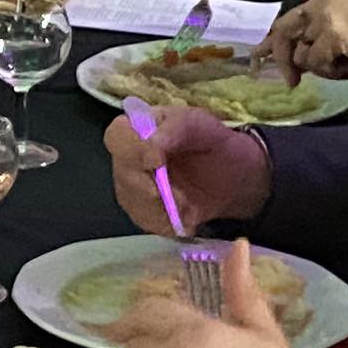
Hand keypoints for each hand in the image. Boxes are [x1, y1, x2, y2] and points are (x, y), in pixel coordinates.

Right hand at [105, 104, 268, 235]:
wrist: (230, 176)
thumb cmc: (211, 143)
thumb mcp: (200, 125)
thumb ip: (176, 129)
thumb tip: (152, 143)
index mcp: (137, 128)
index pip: (117, 136)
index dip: (132, 150)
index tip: (157, 161)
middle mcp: (127, 158)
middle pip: (122, 173)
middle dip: (151, 187)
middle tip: (179, 194)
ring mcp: (131, 187)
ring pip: (133, 201)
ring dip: (163, 208)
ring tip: (188, 204)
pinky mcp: (142, 212)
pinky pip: (146, 221)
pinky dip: (168, 222)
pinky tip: (185, 215)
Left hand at [265, 0, 347, 85]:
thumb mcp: (341, 34)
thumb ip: (315, 39)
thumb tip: (289, 59)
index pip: (288, 18)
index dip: (272, 40)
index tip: (259, 56)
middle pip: (284, 31)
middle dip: (283, 59)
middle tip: (290, 82)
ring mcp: (327, 14)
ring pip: (301, 53)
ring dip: (321, 68)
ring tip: (345, 65)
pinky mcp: (333, 32)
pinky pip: (316, 63)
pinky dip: (331, 72)